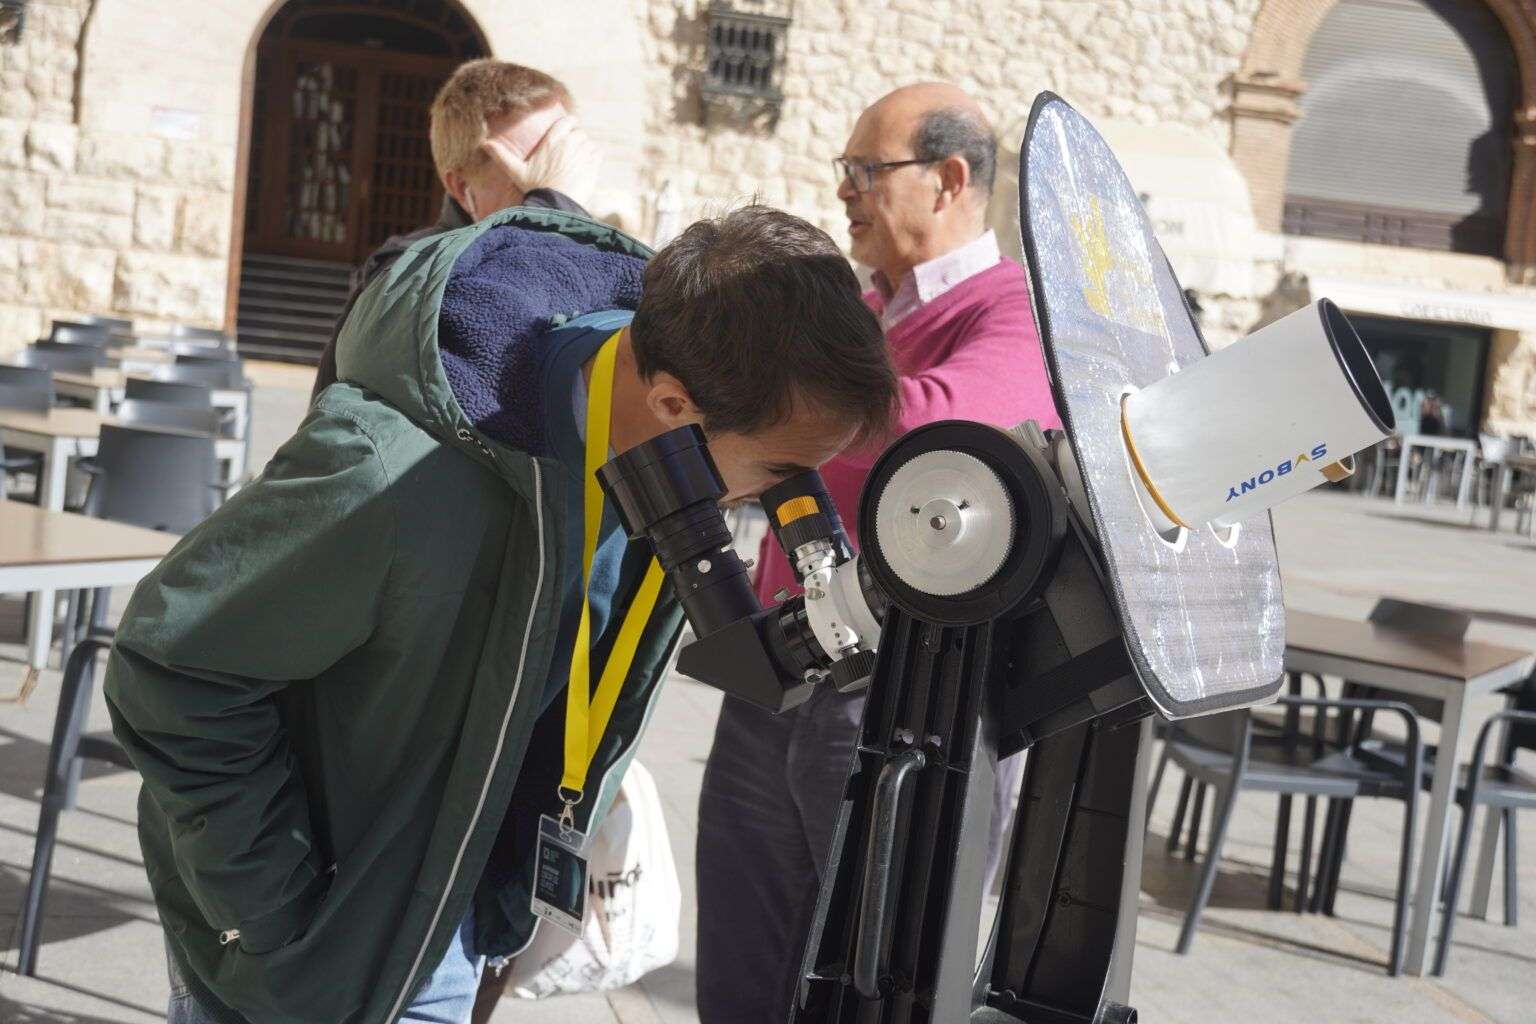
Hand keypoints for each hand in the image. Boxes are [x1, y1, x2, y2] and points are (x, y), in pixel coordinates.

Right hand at [482, 115, 600, 205]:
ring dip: (586, 151)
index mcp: (551, 140)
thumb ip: (502, 156)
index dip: (570, 125)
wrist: (555, 205)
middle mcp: (568, 143)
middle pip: (579, 133)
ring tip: (579, 163)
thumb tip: (484, 143)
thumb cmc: (536, 189)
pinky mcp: (593, 164)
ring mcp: (582, 152)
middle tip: (572, 155)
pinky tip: (588, 167)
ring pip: (589, 143)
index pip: (567, 121)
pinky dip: (595, 158)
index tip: (569, 132)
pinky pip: (598, 153)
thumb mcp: (516, 171)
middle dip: (577, 141)